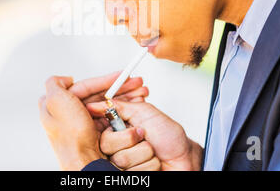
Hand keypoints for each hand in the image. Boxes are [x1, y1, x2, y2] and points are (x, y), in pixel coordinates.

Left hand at [39, 73, 148, 169]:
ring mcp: (85, 126)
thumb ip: (54, 83)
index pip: (86, 88)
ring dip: (126, 98)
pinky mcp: (96, 136)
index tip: (122, 76)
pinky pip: (112, 118)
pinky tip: (136, 106)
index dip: (105, 80)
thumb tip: (66, 78)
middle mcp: (72, 115)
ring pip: (108, 106)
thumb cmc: (71, 137)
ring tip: (141, 94)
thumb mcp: (55, 101)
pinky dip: (125, 111)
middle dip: (120, 88)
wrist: (84, 163)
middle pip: (99, 96)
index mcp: (61, 106)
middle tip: (136, 84)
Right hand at [87, 100, 202, 170]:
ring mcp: (123, 164)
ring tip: (152, 150)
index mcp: (118, 129)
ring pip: (120, 159)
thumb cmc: (168, 135)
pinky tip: (153, 162)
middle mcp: (117, 147)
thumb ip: (120, 106)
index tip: (127, 126)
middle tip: (143, 135)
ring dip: (144, 153)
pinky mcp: (128, 175)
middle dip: (131, 139)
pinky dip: (148, 165)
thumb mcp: (144, 112)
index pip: (99, 129)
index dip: (112, 129)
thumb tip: (95, 104)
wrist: (184, 157)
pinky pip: (131, 172)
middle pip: (107, 144)